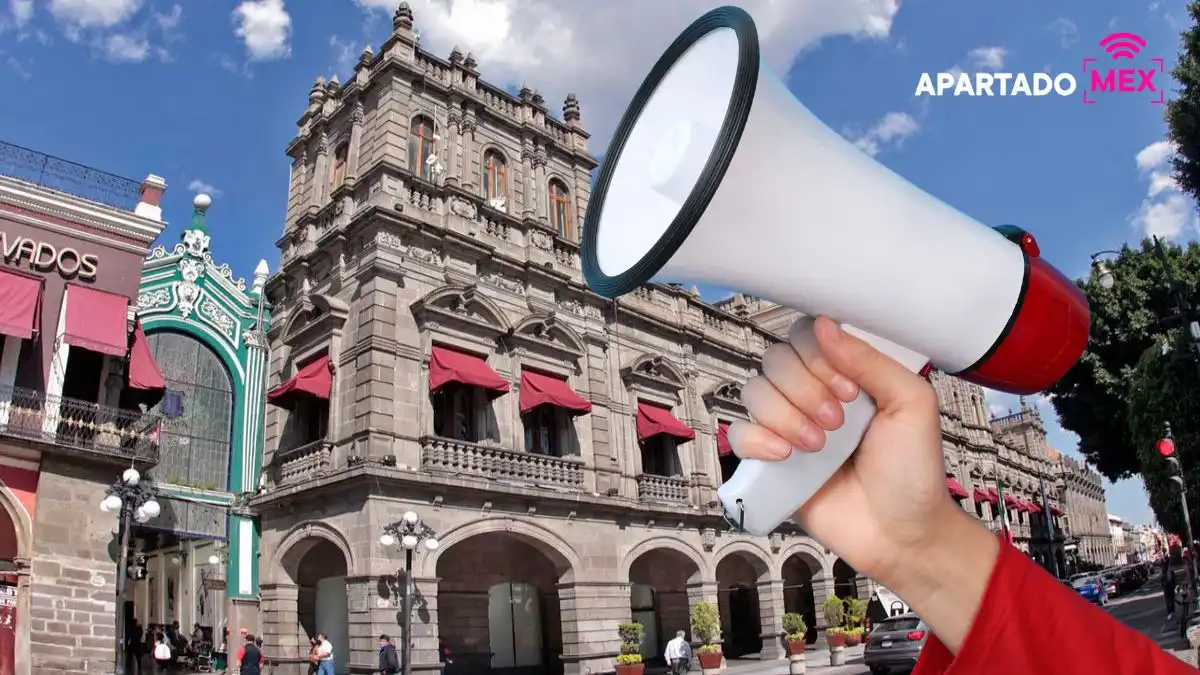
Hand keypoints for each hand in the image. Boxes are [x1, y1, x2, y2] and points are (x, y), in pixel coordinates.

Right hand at [730, 316, 998, 649]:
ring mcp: (791, 426)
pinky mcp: (772, 461)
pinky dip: (758, 441)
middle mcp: (815, 394)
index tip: (848, 388)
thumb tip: (826, 326)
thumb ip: (871, 360)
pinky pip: (740, 434)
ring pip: (756, 393)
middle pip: (777, 360)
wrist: (902, 535)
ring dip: (786, 416)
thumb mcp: (911, 404)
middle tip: (837, 422)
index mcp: (849, 374)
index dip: (820, 356)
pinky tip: (787, 456)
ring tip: (818, 446)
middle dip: (805, 390)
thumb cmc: (913, 473)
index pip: (809, 337)